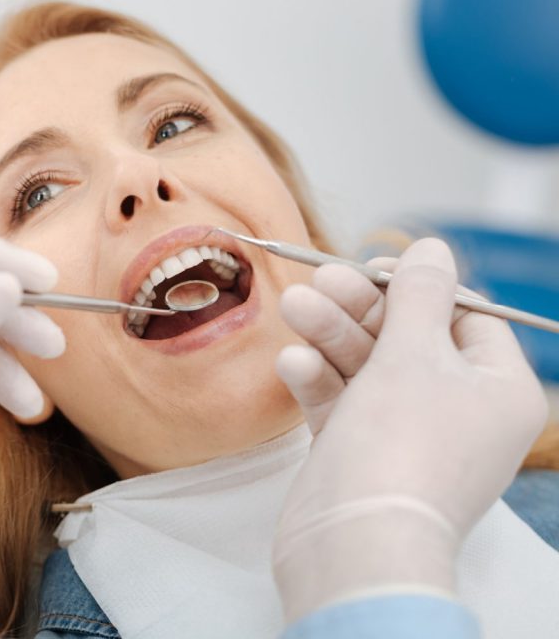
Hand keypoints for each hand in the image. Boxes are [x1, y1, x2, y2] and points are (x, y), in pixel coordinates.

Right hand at [272, 239, 546, 619]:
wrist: (355, 542)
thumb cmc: (401, 444)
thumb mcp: (414, 353)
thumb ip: (419, 294)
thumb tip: (434, 247)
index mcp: (497, 389)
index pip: (465, 318)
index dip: (419, 287)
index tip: (374, 264)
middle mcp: (457, 411)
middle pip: (408, 338)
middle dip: (360, 308)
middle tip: (320, 280)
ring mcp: (407, 435)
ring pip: (368, 367)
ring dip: (330, 336)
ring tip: (294, 306)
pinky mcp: (361, 453)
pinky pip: (344, 403)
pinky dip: (320, 380)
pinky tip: (293, 362)